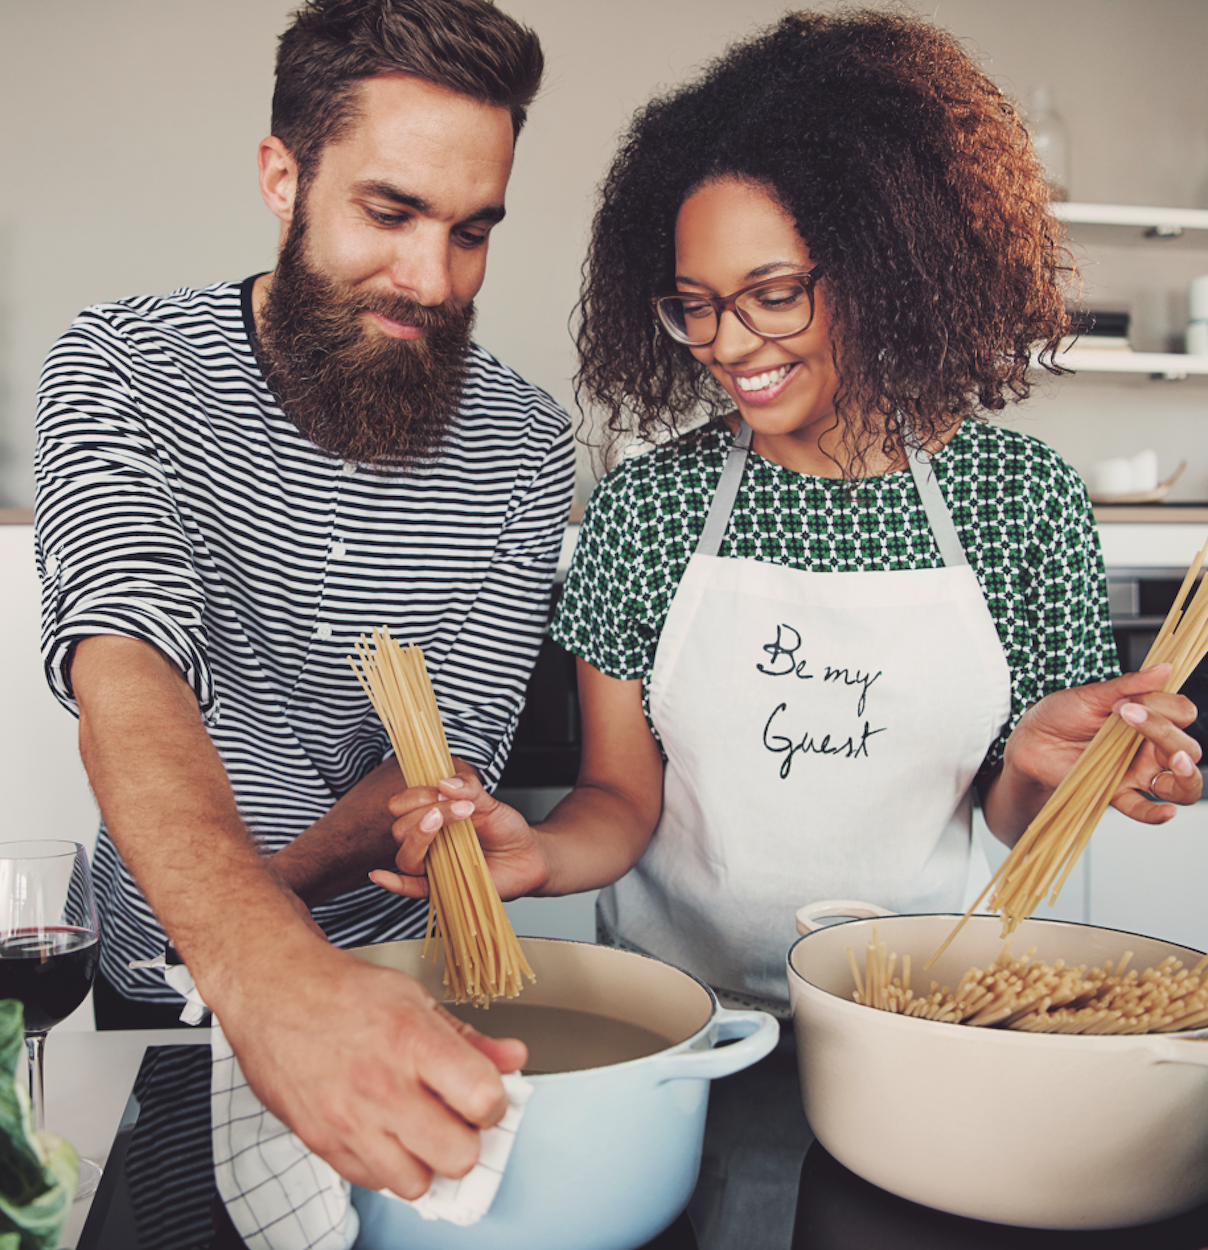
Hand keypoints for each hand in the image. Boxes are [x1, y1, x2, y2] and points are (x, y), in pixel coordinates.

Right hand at [211, 934, 526, 1197]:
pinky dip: (387, 1166)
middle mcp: (381, 1087)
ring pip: (417, 1183)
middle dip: (467, 1139)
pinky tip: (386, 1133)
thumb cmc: (343, 992)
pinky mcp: (322, 1142)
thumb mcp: (415, 998)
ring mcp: (349, 1121)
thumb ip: (469, 1038)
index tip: (486, 1095)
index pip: (483, 1098)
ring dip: (427, 1161)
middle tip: (457, 1117)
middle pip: (458, 1156)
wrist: (273, 992)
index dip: (495, 1102)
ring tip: (421, 1129)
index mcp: (412, 1041)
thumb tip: (513, 1058)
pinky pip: (374, 1182)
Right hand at [371, 765, 548, 899]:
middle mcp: (426, 842)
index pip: (402, 805)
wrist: (527, 856)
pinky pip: (411, 888)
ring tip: (445, 821)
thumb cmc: (504, 829)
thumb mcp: (489, 802)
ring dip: (421, 836)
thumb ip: (469, 789)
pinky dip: (394, 883)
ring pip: (406, 855)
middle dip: (426, 813)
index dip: (417, 795)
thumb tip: (444, 782)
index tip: (445, 790)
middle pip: (400, 829)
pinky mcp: (441, 888)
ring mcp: (432, 865)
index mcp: (430, 817)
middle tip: (460, 807)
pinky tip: (380, 875)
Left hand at [1004, 664, 1201, 824]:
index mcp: (1149, 718)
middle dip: (1168, 732)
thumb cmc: (1061, 715)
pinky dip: (1156, 813)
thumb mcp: (1091, 695)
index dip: (1166, 707)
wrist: (1030, 740)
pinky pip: (1142, 808)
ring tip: (1175, 760)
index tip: (1128, 701)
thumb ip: (1128, 685)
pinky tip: (1166, 811)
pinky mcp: (1115, 792)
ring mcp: (1135, 771)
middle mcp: (1149, 747)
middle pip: (1186, 748)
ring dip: (1187, 775)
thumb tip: (1164, 669)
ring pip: (1180, 784)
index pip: (1182, 713)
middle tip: (1130, 716)